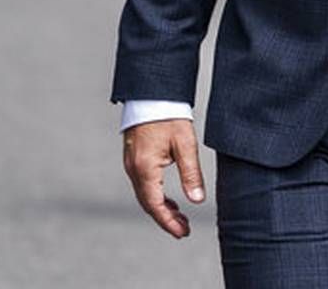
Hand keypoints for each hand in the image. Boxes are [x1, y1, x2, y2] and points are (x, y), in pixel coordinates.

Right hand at [123, 118, 205, 237]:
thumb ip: (191, 174)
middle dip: (165, 219)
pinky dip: (156, 196)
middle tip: (183, 230)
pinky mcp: (134, 159)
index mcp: (145, 168)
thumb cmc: (169, 116)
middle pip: (148, 203)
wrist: (152, 94)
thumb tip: (197, 200)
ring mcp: (131, 164)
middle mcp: (134, 169)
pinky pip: (143, 185)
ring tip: (180, 218)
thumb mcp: (185, 144)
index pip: (155, 204)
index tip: (182, 233)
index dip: (168, 222)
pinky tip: (169, 200)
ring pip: (145, 195)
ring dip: (161, 209)